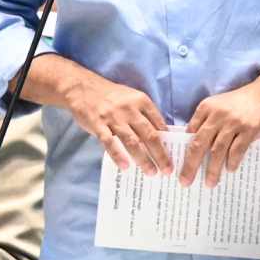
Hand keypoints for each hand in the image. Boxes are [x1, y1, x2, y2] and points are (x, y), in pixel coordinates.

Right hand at [37, 56, 172, 173]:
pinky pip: (109, 143)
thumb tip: (161, 136)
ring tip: (151, 172)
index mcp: (142, 102)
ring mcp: (113, 118)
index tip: (175, 156)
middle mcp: (130, 110)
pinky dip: (118, 155)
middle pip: (150, 135)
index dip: (168, 142)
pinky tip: (125, 166)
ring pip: (132, 141)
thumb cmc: (112, 96)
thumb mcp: (133, 98)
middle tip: (167, 170)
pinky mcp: (98, 125)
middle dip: (161, 154)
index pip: (160, 124)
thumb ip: (145, 115)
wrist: (84, 88)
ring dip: (143, 159)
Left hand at [180, 73, 259, 187]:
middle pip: (199, 144)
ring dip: (212, 170)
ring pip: (217, 151)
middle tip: (186, 182)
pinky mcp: (249, 129)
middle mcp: (217, 115)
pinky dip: (232, 162)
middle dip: (190, 166)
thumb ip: (207, 122)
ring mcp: (233, 122)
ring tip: (210, 183)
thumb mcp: (219, 106)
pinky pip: (236, 150)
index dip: (182, 152)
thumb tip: (195, 149)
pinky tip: (229, 169)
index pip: (189, 133)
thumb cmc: (241, 103)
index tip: (178, 168)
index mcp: (206, 108)